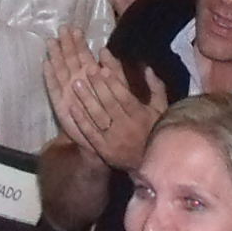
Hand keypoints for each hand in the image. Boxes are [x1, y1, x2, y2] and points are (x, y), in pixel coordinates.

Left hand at [45, 30, 166, 171]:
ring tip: (75, 82)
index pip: (125, 96)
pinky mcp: (103, 149)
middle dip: (98, 85)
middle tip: (86, 68)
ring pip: (98, 117)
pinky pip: (90, 133)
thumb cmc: (153, 132)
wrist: (147, 164)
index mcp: (140, 115)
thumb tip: (148, 67)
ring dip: (86, 99)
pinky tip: (71, 108)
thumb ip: (156, 88)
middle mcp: (126, 126)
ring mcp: (113, 139)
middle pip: (110, 104)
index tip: (103, 66)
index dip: (114, 80)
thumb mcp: (160, 110)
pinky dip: (81, 120)